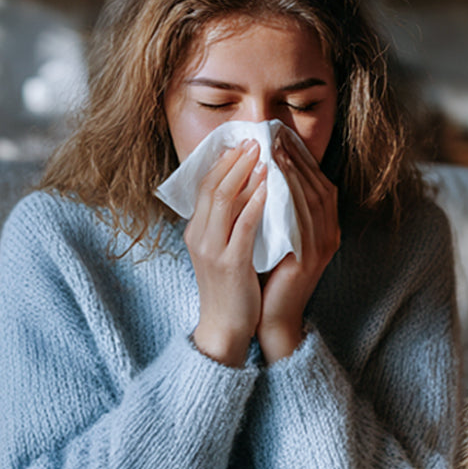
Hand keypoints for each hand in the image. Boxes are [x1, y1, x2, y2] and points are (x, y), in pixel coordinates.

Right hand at [184, 139, 266, 365]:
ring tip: (264, 156)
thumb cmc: (229, 288)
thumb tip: (246, 190)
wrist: (224, 327)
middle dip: (235, 161)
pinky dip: (256, 203)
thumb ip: (227, 223)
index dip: (223, 162)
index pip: (205, 186)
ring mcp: (213, 250)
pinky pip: (243, 226)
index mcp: (196, 231)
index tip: (242, 144)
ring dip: (246, 174)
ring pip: (224, 201)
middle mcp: (199, 236)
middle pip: (212, 187)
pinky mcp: (230, 264)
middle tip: (255, 141)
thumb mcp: (221, 250)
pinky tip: (270, 188)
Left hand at [258, 128, 339, 360]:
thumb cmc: (268, 276)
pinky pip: (302, 220)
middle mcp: (329, 235)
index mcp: (324, 228)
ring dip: (294, 173)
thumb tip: (262, 174)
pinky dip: (290, 197)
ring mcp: (322, 247)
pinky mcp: (309, 259)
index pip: (319, 184)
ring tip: (274, 151)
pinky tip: (274, 182)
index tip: (282, 137)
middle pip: (320, 186)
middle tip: (277, 136)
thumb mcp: (276, 236)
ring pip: (313, 200)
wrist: (270, 317)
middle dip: (299, 159)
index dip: (303, 159)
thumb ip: (278, 210)